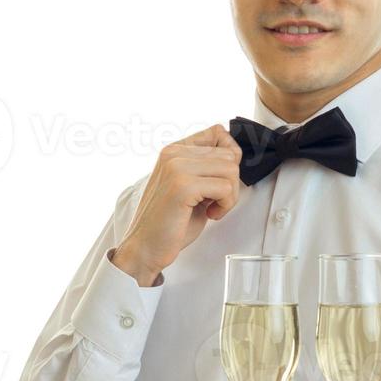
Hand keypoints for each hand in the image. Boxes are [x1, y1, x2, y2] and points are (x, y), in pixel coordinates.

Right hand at [113, 124, 242, 285]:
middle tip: (216, 201)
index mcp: (173, 150)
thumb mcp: (191, 186)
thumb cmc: (170, 222)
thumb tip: (235, 155)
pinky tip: (210, 214)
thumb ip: (207, 168)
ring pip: (231, 169)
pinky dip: (225, 205)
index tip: (222, 180)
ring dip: (230, 195)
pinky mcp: (183, 186)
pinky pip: (226, 187)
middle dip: (232, 182)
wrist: (144, 248)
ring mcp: (177, 168)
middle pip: (229, 154)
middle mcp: (173, 153)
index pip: (217, 132)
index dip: (230, 156)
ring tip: (212, 208)